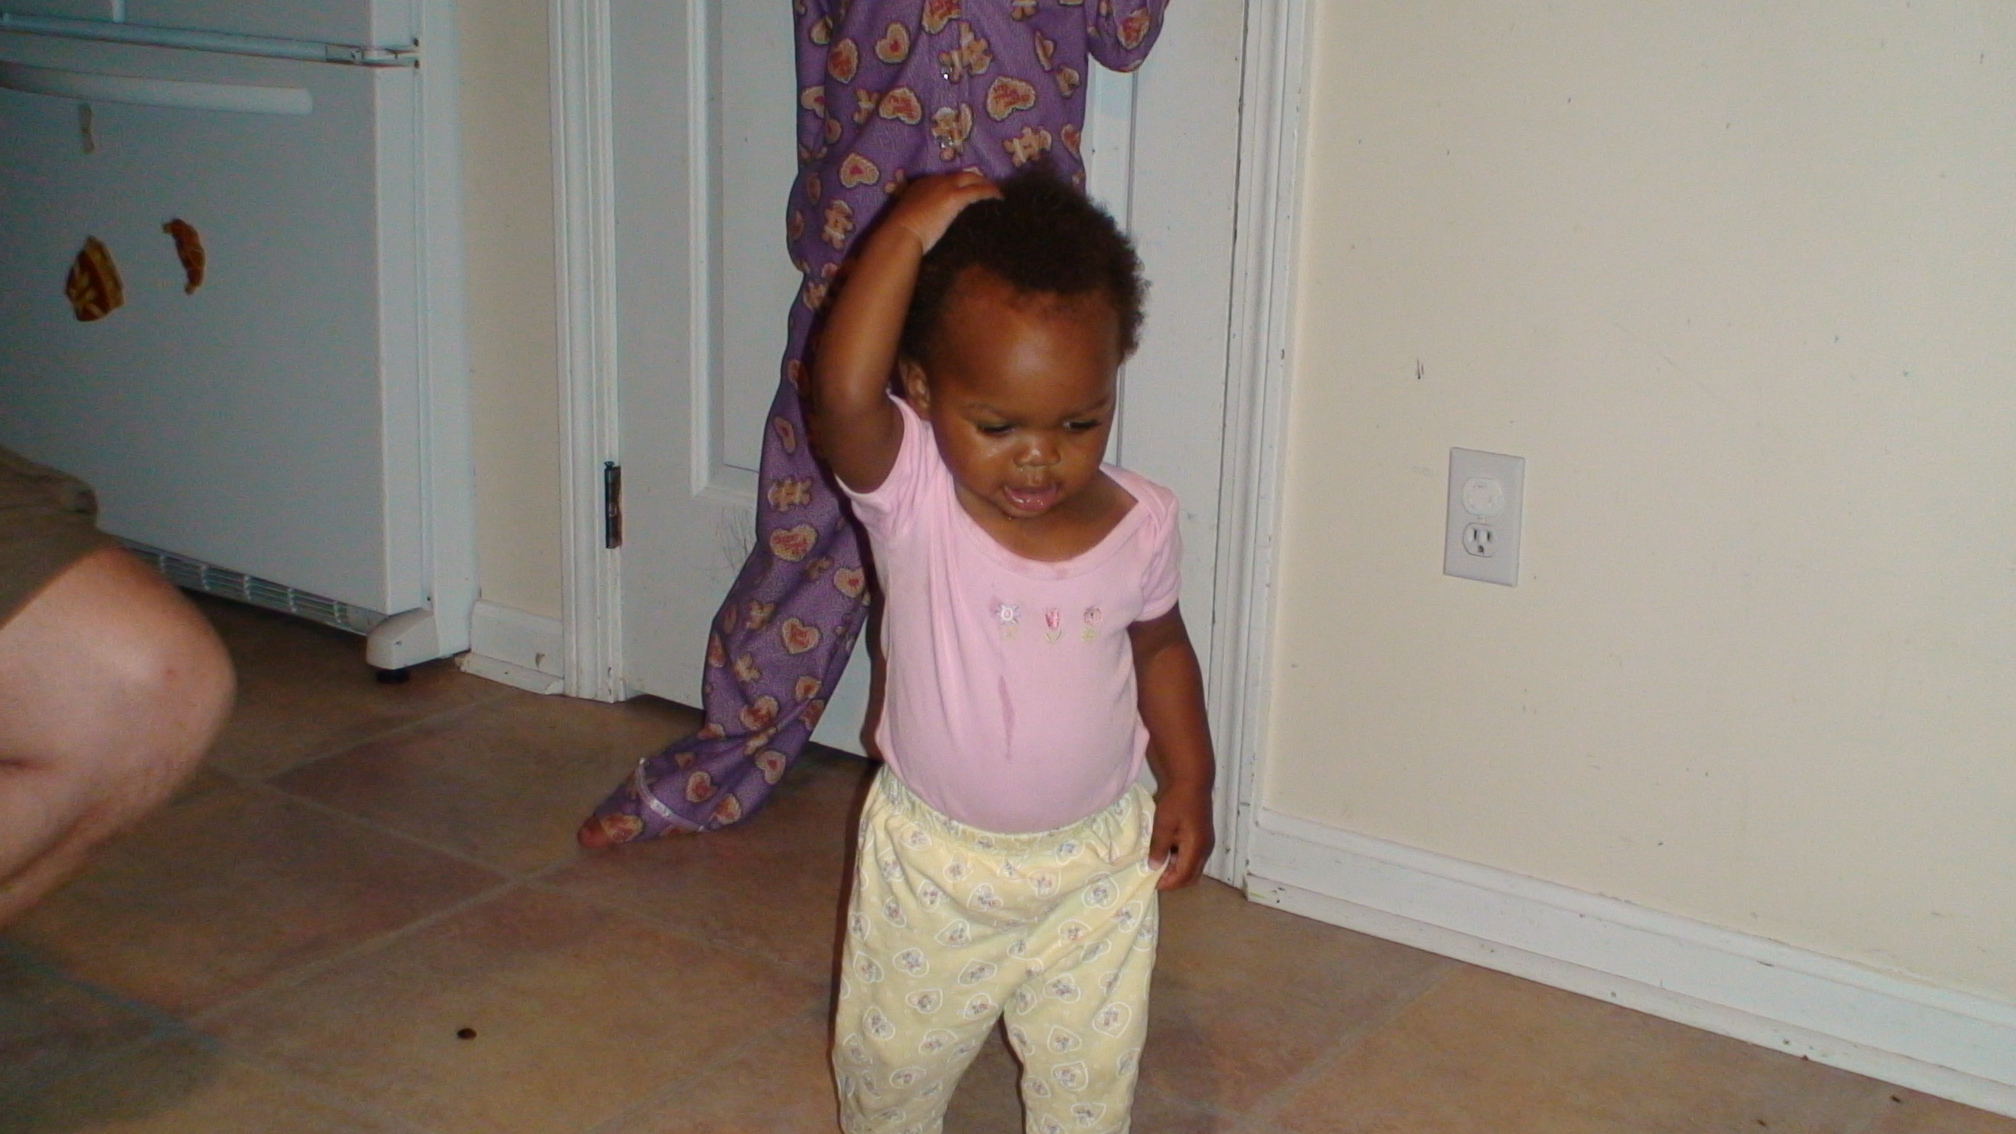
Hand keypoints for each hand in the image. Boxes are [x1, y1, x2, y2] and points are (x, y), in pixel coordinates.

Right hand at [883, 171, 999, 254]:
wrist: (901, 234)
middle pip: (961, 175)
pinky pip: (978, 191)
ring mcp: (945, 187)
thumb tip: (931, 226)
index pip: (946, 180)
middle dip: (975, 180)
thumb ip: (922, 216)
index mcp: (922, 184)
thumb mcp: (911, 219)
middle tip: (988, 188)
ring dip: (985, 184)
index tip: (967, 190)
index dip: (959, 184)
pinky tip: (998, 198)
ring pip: (971, 179)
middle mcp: (935, 180)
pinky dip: (990, 192)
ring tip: (996, 192)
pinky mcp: (955, 197)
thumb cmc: (902, 233)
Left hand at [1148, 783, 1214, 889]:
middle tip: (1154, 876)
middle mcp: (1205, 849)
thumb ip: (1159, 848)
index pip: (1183, 877)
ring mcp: (1206, 843)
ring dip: (1176, 870)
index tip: (1150, 882)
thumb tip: (1153, 867)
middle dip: (1173, 881)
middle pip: (1191, 877)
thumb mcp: (1163, 824)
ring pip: (1192, 868)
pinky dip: (1180, 861)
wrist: (1191, 780)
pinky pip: (1192, 857)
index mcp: (1197, 848)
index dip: (1167, 883)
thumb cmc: (1176, 801)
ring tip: (1157, 864)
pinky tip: (1165, 853)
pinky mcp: (1203, 837)